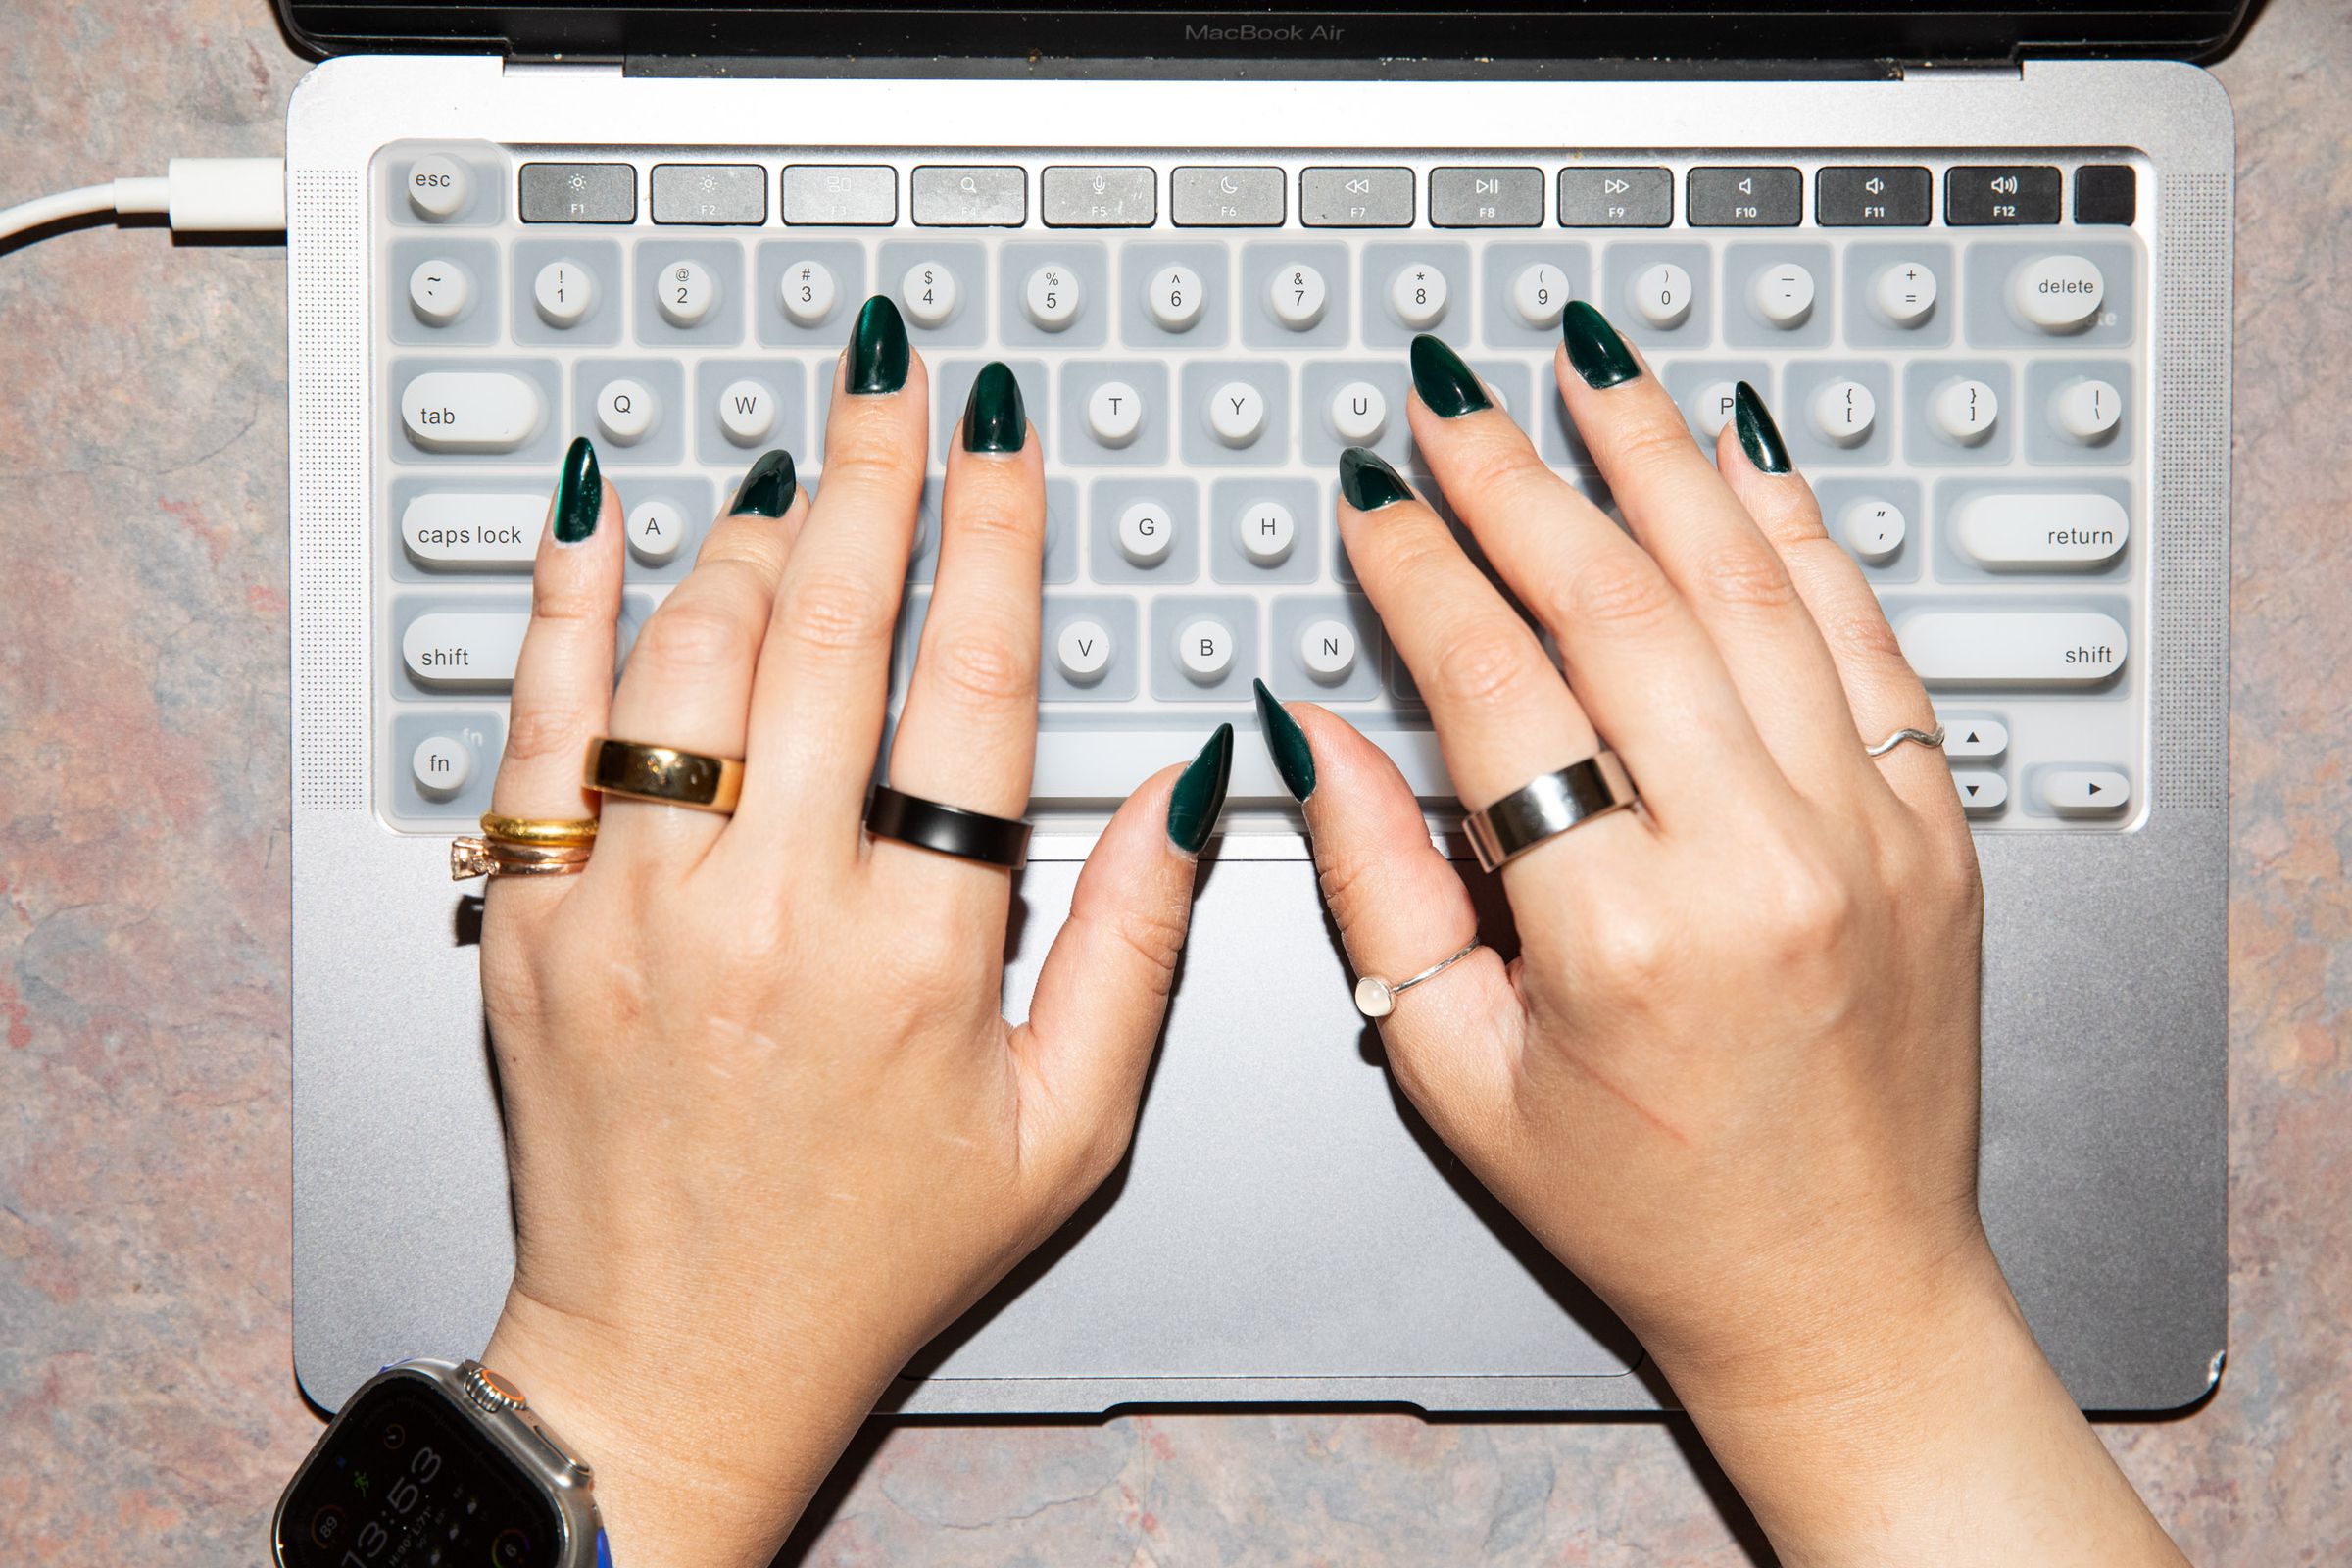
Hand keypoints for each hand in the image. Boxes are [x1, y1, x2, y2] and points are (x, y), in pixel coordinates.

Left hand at [470, 309, 1230, 1567]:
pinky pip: (541, 724)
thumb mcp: (1066, 1127)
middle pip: (829, 629)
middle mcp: (767, 915)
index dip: (998, 537)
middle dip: (875, 472)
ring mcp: (630, 912)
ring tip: (795, 472)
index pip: (976, 688)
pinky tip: (601, 514)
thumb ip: (1136, 945)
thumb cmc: (873, 1251)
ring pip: (687, 653)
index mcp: (919, 958)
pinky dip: (569, 602)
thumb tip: (1191, 784)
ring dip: (749, 534)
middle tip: (895, 372)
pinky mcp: (529, 926)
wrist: (677, 1360)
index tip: (1003, 439)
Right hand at [1267, 317, 2185, 1564]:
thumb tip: (1311, 736)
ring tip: (1591, 371)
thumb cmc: (1648, 1207)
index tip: (1374, 501)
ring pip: (1754, 586)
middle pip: (1623, 604)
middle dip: (1519, 480)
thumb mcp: (1458, 1076)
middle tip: (1452, 398)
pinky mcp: (1939, 828)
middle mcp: (1766, 862)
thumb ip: (1374, 889)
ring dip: (1661, 461)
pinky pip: (1866, 635)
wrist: (1840, 1289)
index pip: (1499, 686)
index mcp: (1627, 936)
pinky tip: (1739, 458)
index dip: (1419, 571)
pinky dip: (1796, 533)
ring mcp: (1873, 833)